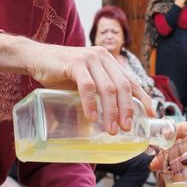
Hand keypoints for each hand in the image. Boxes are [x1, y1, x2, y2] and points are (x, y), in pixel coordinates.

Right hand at [0, 35, 148, 133]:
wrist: (36, 59)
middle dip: (127, 110)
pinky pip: (87, 86)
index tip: (150, 115)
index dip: (142, 98)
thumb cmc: (61, 74)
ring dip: (111, 111)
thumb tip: (112, 118)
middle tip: (126, 128)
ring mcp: (89, 58)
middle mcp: (102, 57)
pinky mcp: (74, 63)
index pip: (130, 81)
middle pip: (122, 86)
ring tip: (111, 129)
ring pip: (107, 88)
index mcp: (109, 61)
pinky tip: (92, 118)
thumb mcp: (85, 82)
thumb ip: (98, 92)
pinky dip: (91, 104)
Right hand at [156, 121, 186, 180]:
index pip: (182, 129)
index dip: (167, 136)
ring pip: (186, 159)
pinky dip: (185, 174)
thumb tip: (182, 160)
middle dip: (167, 155)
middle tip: (155, 165)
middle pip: (181, 146)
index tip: (154, 144)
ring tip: (162, 173)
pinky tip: (176, 178)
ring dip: (174, 165)